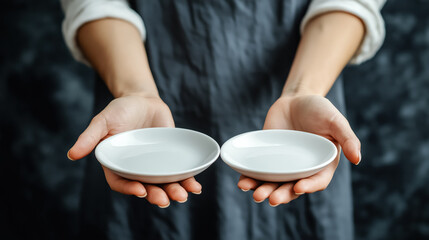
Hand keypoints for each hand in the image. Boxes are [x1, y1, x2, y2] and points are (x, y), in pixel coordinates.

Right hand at [67, 94, 201, 207]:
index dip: (129, 189)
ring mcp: (154, 164)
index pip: (121, 182)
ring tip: (184, 195)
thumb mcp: (103, 121)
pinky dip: (187, 180)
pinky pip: (179, 172)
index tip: (141, 190)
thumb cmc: (120, 109)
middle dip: (156, 195)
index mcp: (118, 163)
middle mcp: (136, 168)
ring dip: (174, 191)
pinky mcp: (170, 158)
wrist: (143, 99)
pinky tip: (195, 186)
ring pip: (164, 183)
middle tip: (166, 200)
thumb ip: (90, 137)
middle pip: (146, 187)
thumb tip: (72, 154)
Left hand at [237, 95, 360, 205]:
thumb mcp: (335, 120)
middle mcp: (302, 169)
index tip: (298, 187)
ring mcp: (284, 165)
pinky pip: (259, 172)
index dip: (309, 187)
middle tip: (271, 199)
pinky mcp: (268, 159)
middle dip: (281, 195)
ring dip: (264, 191)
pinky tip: (242, 181)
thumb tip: (358, 159)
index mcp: (322, 164)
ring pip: (274, 184)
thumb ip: (347, 138)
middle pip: (292, 188)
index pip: (317, 181)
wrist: (295, 99)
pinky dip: (250, 178)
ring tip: (255, 194)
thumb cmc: (319, 109)